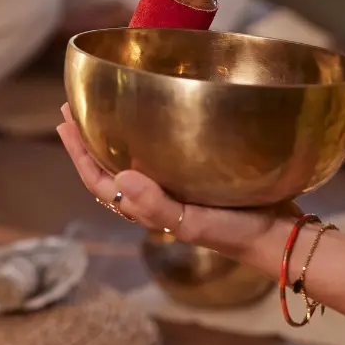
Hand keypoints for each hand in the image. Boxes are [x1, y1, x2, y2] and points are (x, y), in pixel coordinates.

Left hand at [57, 103, 297, 259]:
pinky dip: (143, 137)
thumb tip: (120, 177)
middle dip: (86, 141)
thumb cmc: (237, 231)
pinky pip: (158, 155)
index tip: (66, 122)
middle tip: (71, 108)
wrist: (279, 236)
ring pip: (129, 162)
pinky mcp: (195, 178)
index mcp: (146, 209)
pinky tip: (151, 120)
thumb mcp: (195, 222)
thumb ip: (158, 206)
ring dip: (109, 139)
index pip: (100, 181)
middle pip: (107, 169)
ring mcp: (173, 189)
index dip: (79, 154)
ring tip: (98, 112)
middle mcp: (154, 199)